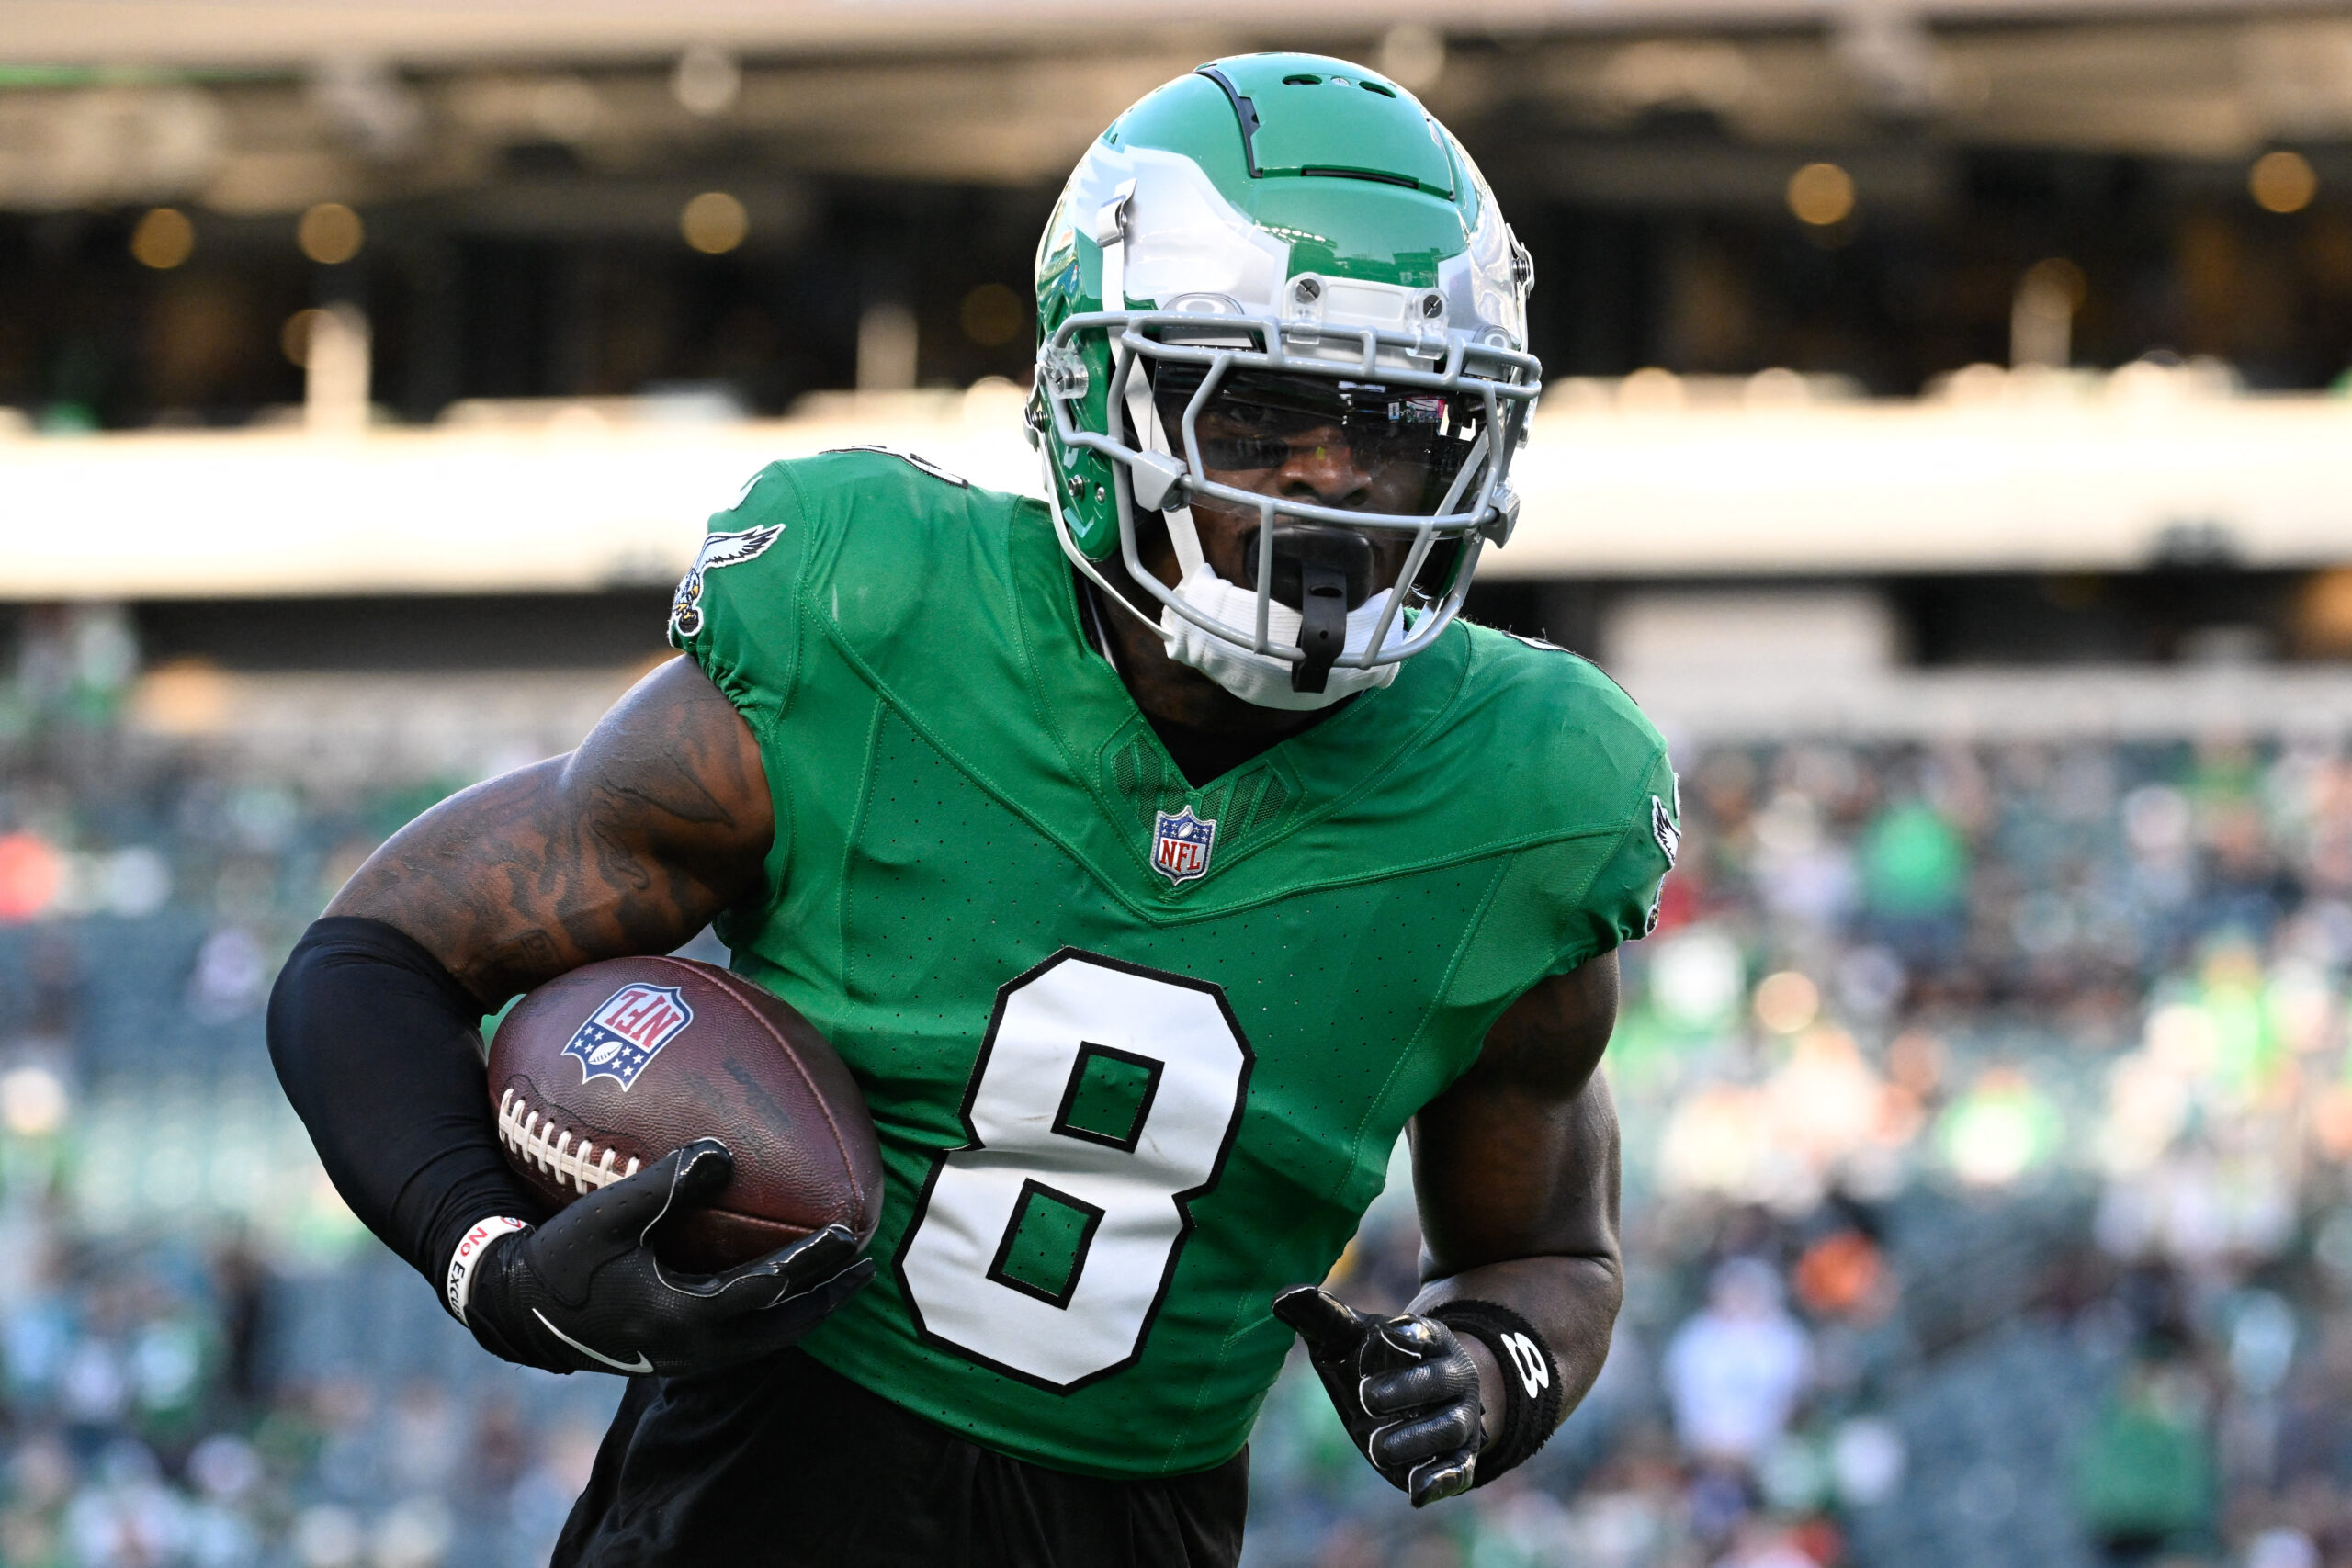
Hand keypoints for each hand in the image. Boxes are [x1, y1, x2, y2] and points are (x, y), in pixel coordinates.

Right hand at [466, 1138, 872, 1376]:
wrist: (517, 1313)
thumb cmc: (561, 1258)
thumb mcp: (607, 1215)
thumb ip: (666, 1184)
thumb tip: (724, 1150)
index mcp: (680, 1315)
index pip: (764, 1289)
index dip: (808, 1264)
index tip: (846, 1233)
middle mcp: (692, 1347)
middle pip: (780, 1327)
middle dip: (825, 1297)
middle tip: (866, 1267)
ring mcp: (685, 1357)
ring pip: (765, 1339)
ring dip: (805, 1310)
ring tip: (840, 1281)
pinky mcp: (675, 1355)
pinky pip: (742, 1338)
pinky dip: (773, 1314)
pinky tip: (782, 1289)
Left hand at [1272, 1284, 1482, 1505]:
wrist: (1413, 1404)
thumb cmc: (1373, 1363)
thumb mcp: (1348, 1339)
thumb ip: (1321, 1317)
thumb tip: (1282, 1296)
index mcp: (1429, 1339)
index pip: (1426, 1332)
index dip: (1411, 1334)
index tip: (1391, 1333)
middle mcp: (1453, 1376)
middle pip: (1441, 1379)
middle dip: (1408, 1389)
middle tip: (1366, 1398)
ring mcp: (1461, 1417)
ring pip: (1451, 1427)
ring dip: (1417, 1438)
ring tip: (1377, 1448)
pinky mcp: (1458, 1458)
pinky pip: (1459, 1470)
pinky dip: (1441, 1481)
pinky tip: (1416, 1492)